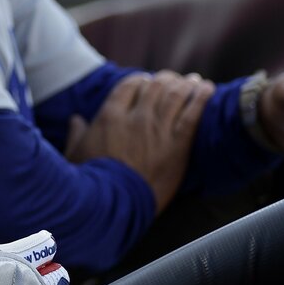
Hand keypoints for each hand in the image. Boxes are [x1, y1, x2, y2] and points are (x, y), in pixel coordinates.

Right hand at [65, 70, 213, 213]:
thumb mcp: (75, 153)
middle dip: (166, 79)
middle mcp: (136, 118)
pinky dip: (202, 97)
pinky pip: (193, 114)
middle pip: (156, 85)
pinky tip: (208, 88)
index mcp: (110, 116)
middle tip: (173, 80)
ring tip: (194, 81)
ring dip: (186, 84)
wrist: (111, 205)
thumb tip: (75, 120)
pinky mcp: (177, 146)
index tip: (146, 82)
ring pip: (176, 94)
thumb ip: (77, 133)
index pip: (129, 85)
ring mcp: (158, 130)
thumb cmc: (90, 181)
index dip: (140, 80)